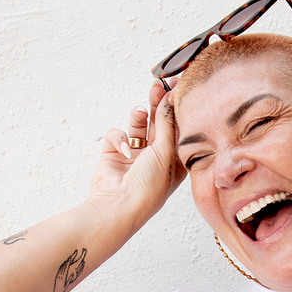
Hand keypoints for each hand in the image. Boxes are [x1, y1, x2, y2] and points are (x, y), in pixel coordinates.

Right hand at [90, 81, 186, 220]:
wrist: (118, 205)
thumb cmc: (149, 187)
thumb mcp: (165, 152)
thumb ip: (167, 123)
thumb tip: (170, 99)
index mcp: (174, 162)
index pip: (178, 130)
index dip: (177, 110)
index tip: (178, 88)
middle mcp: (155, 158)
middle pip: (159, 124)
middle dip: (158, 105)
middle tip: (158, 86)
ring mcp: (134, 156)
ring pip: (138, 126)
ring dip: (139, 117)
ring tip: (140, 113)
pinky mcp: (114, 154)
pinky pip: (117, 135)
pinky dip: (119, 138)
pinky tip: (124, 150)